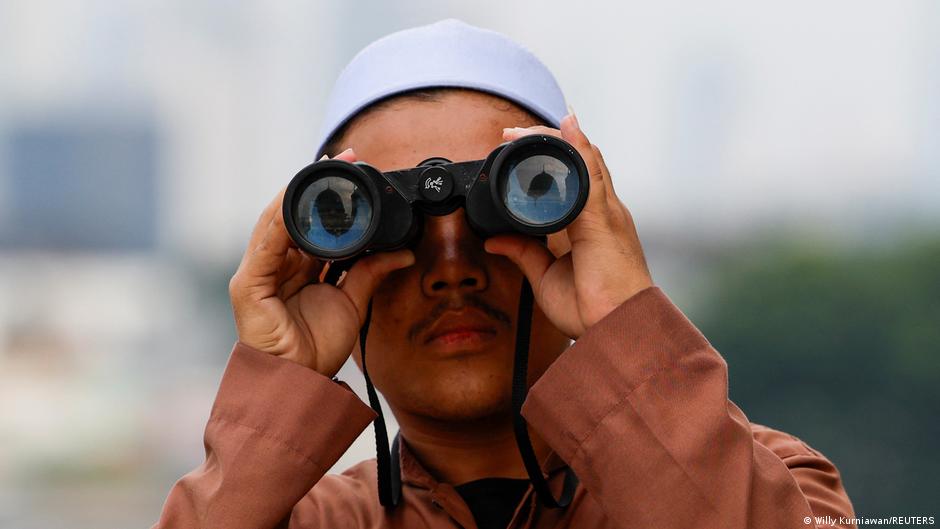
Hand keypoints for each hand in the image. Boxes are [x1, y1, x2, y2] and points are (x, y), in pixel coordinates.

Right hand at [228, 148, 414, 375]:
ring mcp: (258, 273)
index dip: (330, 196)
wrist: (298, 383)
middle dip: (317, 185)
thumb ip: (371, 272)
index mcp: (297, 267)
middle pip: (294, 215)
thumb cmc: (317, 348)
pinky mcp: (248, 285)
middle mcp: (275, 264)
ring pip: (277, 222)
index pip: (312, 222)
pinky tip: (296, 203)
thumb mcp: (352, 301)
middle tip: (344, 158)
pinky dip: (281, 223)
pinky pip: (266, 247)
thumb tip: (402, 252)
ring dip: (300, 193)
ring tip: (323, 170)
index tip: (352, 170)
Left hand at [485, 114, 652, 338]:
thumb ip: (524, 254)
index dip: (551, 159)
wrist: (617, 329)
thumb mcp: (546, 277)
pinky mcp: (604, 219)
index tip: (516, 150)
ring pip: (585, 160)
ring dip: (554, 138)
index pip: (575, 179)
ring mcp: (607, 213)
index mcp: (593, 225)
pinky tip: (567, 125)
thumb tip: (496, 240)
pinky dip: (579, 147)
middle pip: (579, 161)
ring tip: (523, 129)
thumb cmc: (593, 308)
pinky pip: (592, 174)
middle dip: (546, 142)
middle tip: (511, 134)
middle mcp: (603, 213)